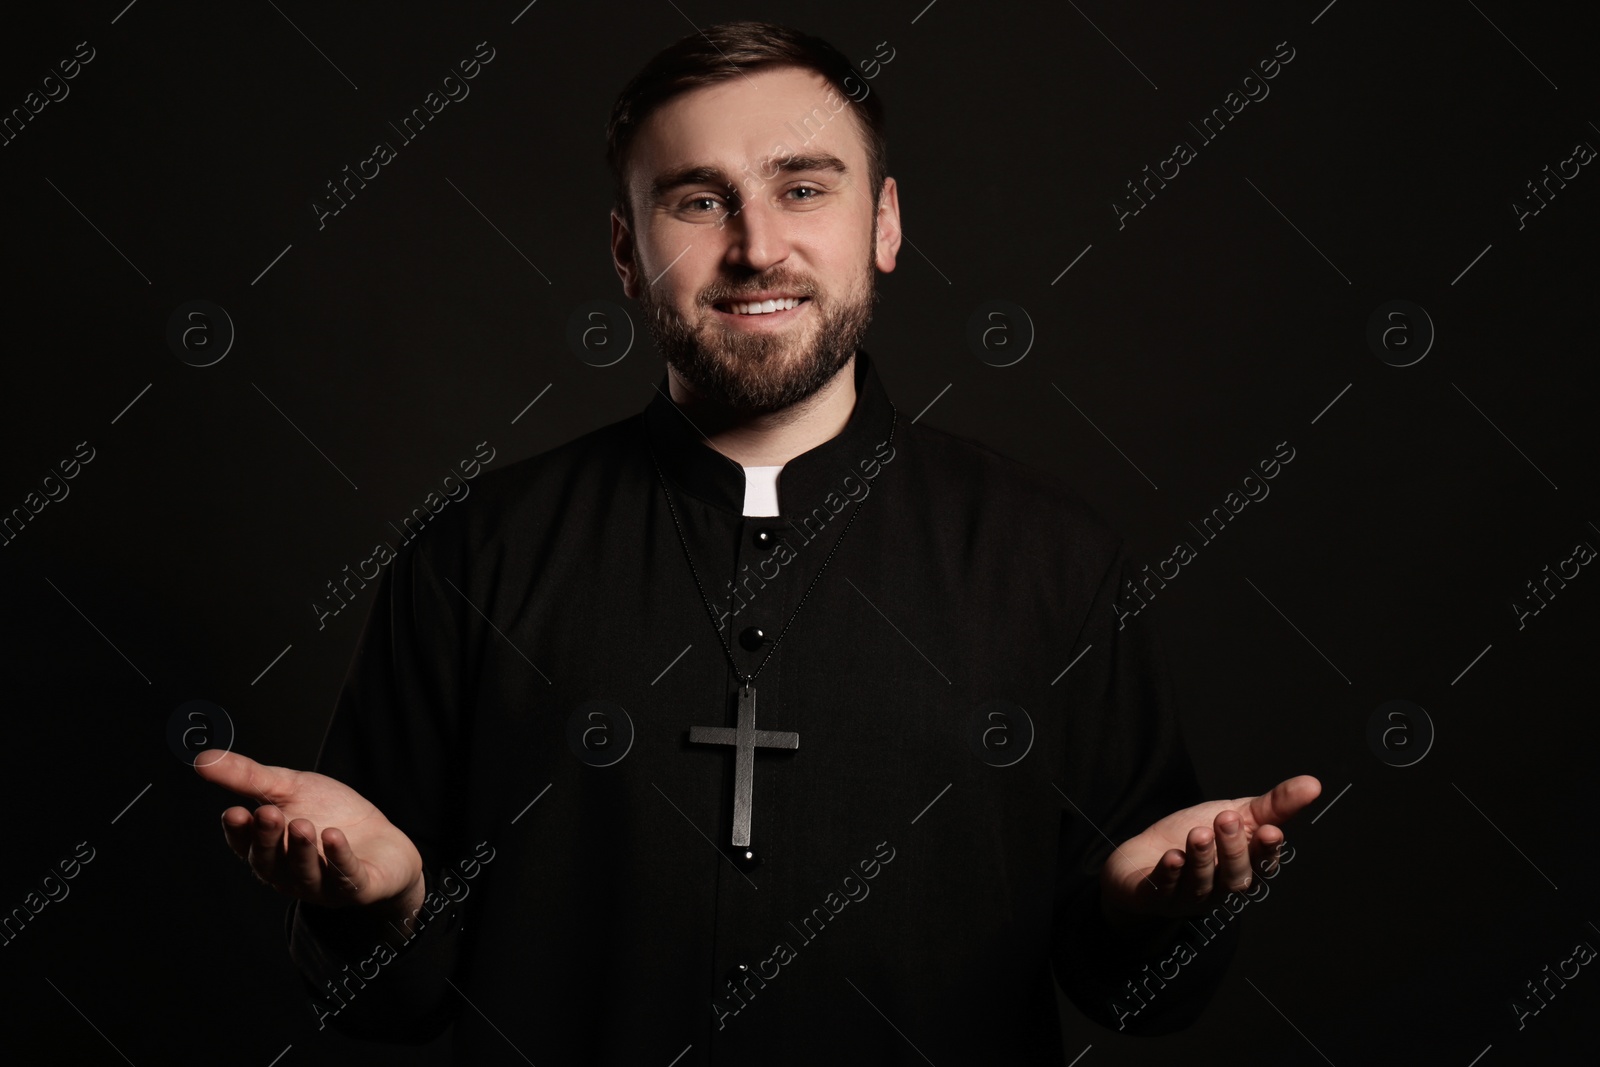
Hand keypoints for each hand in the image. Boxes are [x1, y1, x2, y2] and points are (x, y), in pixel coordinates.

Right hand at [195, 750, 424, 920]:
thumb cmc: (331, 813)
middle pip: (271, 861)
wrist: (384, 843)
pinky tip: (334, 836)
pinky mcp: (358, 888)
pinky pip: (346, 877)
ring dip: (301, 849)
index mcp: (270, 850)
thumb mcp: (291, 788)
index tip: (233, 812)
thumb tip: (201, 759)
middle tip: (268, 814)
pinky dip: (339, 858)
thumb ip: (248, 777)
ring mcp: (323, 884)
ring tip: (302, 825)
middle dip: (268, 839)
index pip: (245, 845)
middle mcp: (290, 873)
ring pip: (305, 872)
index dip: (238, 833)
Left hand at [1098, 775, 1320, 924]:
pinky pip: (1165, 889)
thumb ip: (1274, 806)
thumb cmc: (1192, 834)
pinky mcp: (1155, 897)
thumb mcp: (1235, 814)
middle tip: (1226, 819)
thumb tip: (1314, 784)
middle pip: (1234, 876)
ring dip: (1201, 858)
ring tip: (1198, 834)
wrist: (1141, 855)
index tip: (1271, 832)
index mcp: (1243, 868)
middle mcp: (1219, 889)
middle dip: (1233, 848)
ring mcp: (1188, 897)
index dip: (1267, 852)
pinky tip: (1172, 858)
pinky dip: (1170, 874)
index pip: (1262, 865)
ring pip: (1201, 883)